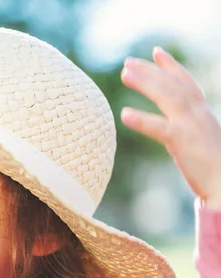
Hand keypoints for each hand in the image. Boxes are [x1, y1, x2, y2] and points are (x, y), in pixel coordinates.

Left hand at [120, 47, 220, 208]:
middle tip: (127, 62)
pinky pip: (159, 127)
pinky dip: (142, 119)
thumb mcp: (199, 138)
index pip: (186, 82)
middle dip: (150, 71)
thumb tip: (171, 121)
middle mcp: (198, 113)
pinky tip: (124, 114)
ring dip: (145, 83)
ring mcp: (191, 125)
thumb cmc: (212, 166)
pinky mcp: (183, 141)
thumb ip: (187, 125)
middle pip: (172, 84)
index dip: (171, 66)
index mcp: (202, 113)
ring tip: (124, 74)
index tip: (156, 52)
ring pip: (167, 96)